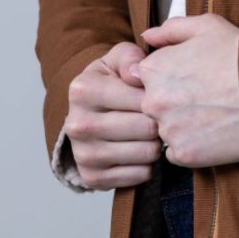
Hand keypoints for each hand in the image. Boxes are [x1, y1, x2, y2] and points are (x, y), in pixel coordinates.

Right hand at [63, 42, 162, 188]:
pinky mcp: (92, 178)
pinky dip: (148, 165)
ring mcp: (83, 154)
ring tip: (150, 134)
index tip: (160, 97)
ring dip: (157, 145)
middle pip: (147, 128)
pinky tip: (140, 151)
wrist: (90, 116)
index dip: (159, 99)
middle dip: (161, 123)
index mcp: (83, 90)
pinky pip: (141, 175)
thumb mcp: (118, 60)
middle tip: (159, 118)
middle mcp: (77, 124)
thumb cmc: (112, 83)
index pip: (143, 99)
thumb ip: (131, 58)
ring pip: (147, 153)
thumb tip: (138, 73)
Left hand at [130, 14, 238, 167]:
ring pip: (165, 129)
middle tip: (204, 97)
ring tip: (212, 114)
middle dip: (173, 102)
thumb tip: (146, 37)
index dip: (170, 77)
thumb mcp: (207, 26)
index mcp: (153, 69)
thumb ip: (171, 29)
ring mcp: (168, 130)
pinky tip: (214, 132)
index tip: (192, 78)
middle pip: (152, 105)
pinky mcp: (185, 154)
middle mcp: (153, 101)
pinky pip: (178, 152)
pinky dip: (192, 145)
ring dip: (182, 125)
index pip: (145, 78)